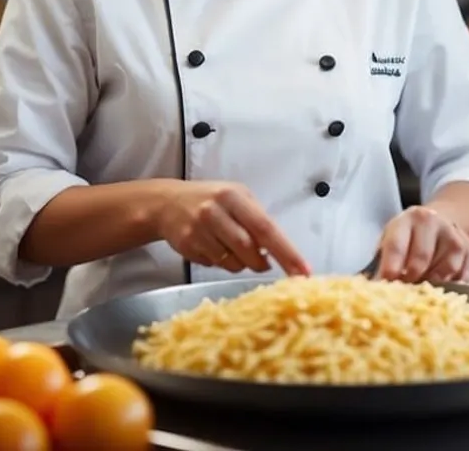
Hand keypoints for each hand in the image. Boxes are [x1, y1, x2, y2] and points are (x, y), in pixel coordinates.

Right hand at [155, 180, 309, 275]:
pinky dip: (221, 262)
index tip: (303, 272)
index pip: (266, 228)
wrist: (166, 203)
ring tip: (232, 248)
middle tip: (263, 263)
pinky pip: (214, 264)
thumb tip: (276, 253)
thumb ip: (256, 220)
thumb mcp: (236, 198)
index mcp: (234, 196)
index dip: (287, 252)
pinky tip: (213, 247)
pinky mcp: (187, 245)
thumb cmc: (211, 200)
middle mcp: (215, 211)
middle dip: (260, 262)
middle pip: (249, 249)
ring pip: (232, 262)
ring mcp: (199, 229)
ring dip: (240, 263)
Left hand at [374, 205, 468, 283]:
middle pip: (422, 258)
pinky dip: (453, 287)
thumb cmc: (408, 237)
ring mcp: (454, 234)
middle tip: (404, 292)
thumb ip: (384, 261)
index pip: (397, 245)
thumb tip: (375, 287)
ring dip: (433, 285)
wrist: (438, 222)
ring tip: (423, 288)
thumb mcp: (391, 240)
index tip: (386, 284)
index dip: (391, 267)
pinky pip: (464, 276)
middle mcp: (432, 222)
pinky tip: (443, 288)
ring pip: (446, 270)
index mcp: (408, 218)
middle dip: (411, 279)